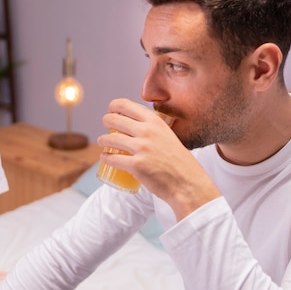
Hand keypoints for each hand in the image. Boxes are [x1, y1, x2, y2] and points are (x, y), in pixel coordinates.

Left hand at [97, 98, 220, 220]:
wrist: (188, 184)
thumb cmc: (179, 162)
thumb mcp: (168, 136)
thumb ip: (155, 129)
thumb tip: (137, 125)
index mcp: (155, 122)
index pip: (126, 105)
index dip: (114, 106)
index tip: (111, 110)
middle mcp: (147, 132)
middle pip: (114, 119)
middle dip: (106, 120)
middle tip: (105, 124)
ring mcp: (141, 148)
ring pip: (110, 139)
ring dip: (102, 140)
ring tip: (102, 141)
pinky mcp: (136, 165)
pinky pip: (113, 158)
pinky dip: (105, 157)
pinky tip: (104, 157)